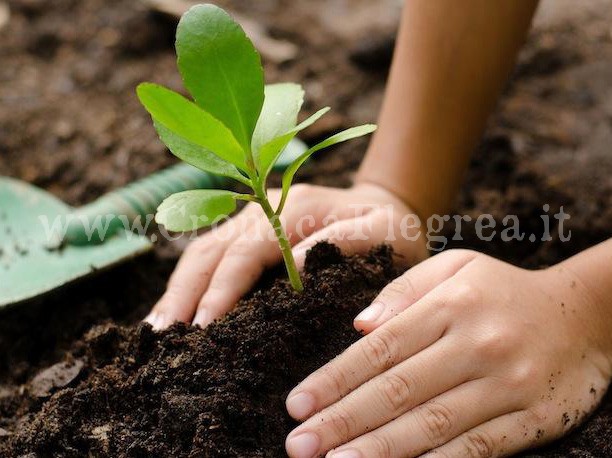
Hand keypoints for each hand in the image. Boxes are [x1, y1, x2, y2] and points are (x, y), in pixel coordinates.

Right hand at [145, 183, 427, 328]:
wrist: (388, 208)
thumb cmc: (390, 228)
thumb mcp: (382, 233)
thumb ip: (344, 245)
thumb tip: (298, 267)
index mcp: (292, 210)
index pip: (245, 253)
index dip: (222, 290)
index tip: (203, 328)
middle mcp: (261, 210)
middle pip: (209, 251)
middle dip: (183, 293)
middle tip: (162, 339)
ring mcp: (250, 220)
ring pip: (201, 254)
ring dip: (177, 291)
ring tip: (156, 333)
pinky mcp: (247, 235)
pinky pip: (210, 259)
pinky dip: (189, 287)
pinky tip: (176, 315)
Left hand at [285, 249, 611, 457]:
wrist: (587, 315)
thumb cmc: (504, 290)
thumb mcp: (456, 267)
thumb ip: (405, 290)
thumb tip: (359, 326)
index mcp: (452, 304)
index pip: (379, 348)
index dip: (334, 379)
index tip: (296, 404)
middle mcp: (477, 344)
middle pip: (398, 390)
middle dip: (343, 421)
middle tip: (299, 445)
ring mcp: (508, 384)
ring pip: (432, 423)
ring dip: (378, 449)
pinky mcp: (535, 418)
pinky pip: (478, 448)